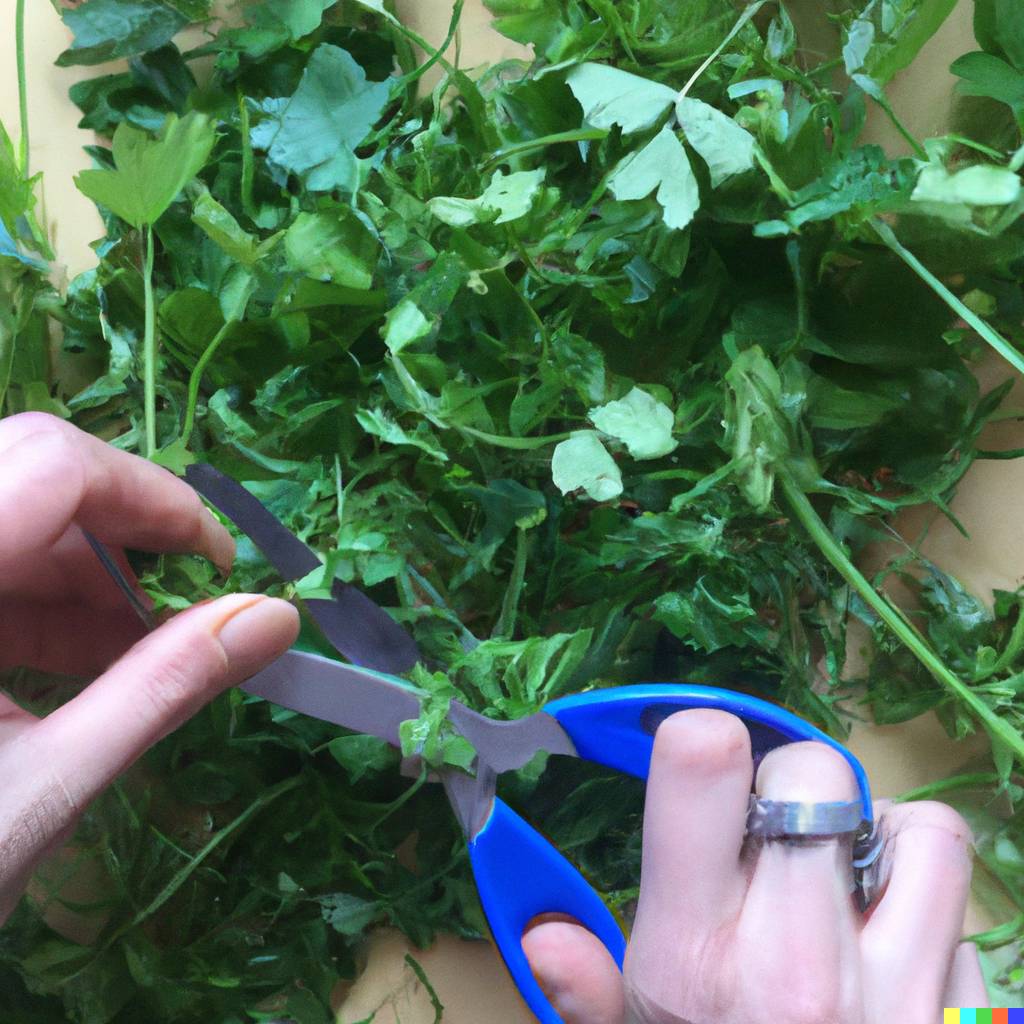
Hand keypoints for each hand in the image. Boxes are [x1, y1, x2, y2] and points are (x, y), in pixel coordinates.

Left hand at [0, 413, 298, 922]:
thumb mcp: (46, 784)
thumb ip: (163, 689)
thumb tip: (275, 620)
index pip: (52, 465)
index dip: (153, 497)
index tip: (220, 568)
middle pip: (33, 471)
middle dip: (128, 533)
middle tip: (188, 606)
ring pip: (15, 510)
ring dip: (93, 570)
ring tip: (148, 645)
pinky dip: (50, 598)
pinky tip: (91, 655)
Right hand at [523, 710, 986, 1022]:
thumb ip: (583, 992)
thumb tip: (546, 933)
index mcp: (693, 952)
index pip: (704, 760)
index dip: (706, 743)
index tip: (710, 771)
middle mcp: (796, 961)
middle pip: (820, 774)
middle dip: (799, 786)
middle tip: (779, 835)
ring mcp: (899, 994)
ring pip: (926, 832)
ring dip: (891, 838)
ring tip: (853, 877)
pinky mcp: (964, 1022)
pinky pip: (972, 921)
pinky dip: (935, 917)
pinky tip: (895, 956)